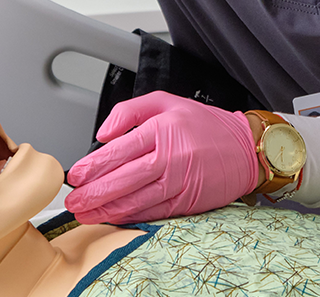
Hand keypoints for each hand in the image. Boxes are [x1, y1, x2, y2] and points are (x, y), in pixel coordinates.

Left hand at [65, 91, 259, 223]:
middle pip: (123, 179)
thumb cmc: (206, 125)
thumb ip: (130, 110)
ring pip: (135, 200)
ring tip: (85, 213)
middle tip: (73, 200)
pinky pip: (152, 212)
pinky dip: (129, 217)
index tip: (76, 175)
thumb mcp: (167, 101)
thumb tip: (103, 134)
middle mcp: (170, 157)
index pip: (120, 150)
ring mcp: (179, 182)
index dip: (94, 166)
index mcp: (163, 129)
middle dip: (93, 193)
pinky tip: (112, 217)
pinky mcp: (186, 202)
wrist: (246, 148)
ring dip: (105, 209)